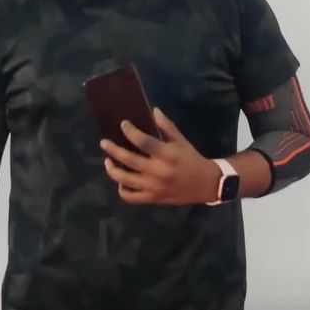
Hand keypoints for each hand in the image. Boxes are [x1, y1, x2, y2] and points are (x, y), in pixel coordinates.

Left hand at [100, 107, 220, 204]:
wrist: (206, 184)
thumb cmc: (191, 159)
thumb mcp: (181, 140)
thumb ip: (166, 126)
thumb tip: (153, 110)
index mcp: (166, 154)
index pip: (142, 141)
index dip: (130, 131)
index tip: (123, 124)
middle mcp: (157, 171)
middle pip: (128, 160)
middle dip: (113, 150)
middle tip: (104, 142)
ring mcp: (154, 187)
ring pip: (125, 180)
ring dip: (113, 170)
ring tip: (108, 161)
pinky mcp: (153, 198)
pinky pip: (131, 197)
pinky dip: (122, 190)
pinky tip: (121, 182)